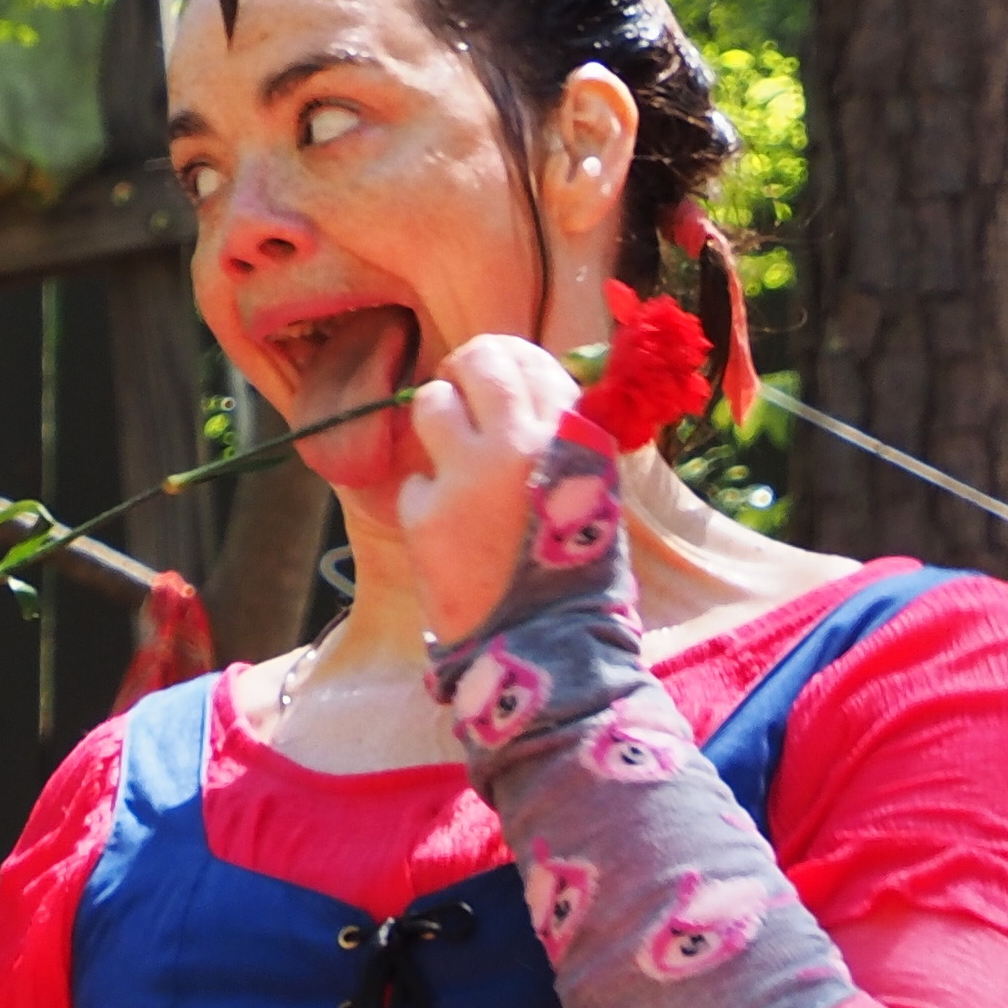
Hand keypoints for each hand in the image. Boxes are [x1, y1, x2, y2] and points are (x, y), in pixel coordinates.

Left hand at [392, 333, 591, 637]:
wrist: (550, 648)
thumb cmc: (579, 576)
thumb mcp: (592, 494)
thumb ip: (562, 442)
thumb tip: (525, 397)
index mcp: (576, 438)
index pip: (533, 361)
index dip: (507, 359)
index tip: (492, 373)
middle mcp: (524, 441)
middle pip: (479, 360)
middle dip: (462, 372)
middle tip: (457, 395)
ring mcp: (471, 474)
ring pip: (431, 402)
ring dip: (436, 423)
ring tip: (450, 463)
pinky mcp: (427, 511)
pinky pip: (415, 480)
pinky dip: (426, 501)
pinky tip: (449, 534)